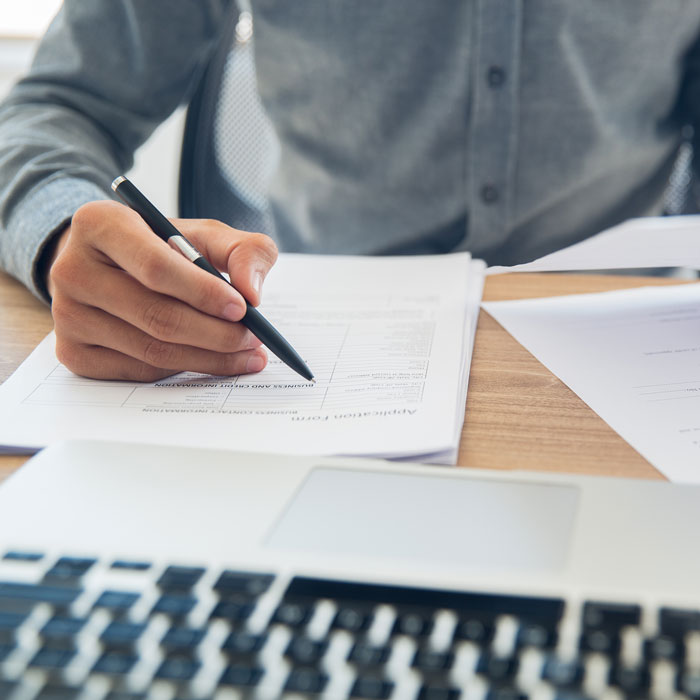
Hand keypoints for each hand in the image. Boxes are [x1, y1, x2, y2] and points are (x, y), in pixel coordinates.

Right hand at [46, 200, 277, 380]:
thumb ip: (243, 251)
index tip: (243, 309)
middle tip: (254, 339)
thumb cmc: (163, 247)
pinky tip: (209, 360)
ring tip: (246, 353)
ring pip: (151, 350)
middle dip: (216, 333)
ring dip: (208, 357)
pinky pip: (139, 371)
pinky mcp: (73, 352)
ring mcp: (67, 316)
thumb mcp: (205, 235)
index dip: (203, 292)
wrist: (111, 266)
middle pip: (156, 316)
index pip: (156, 267)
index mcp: (99, 224)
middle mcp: (71, 269)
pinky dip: (182, 369)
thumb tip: (252, 293)